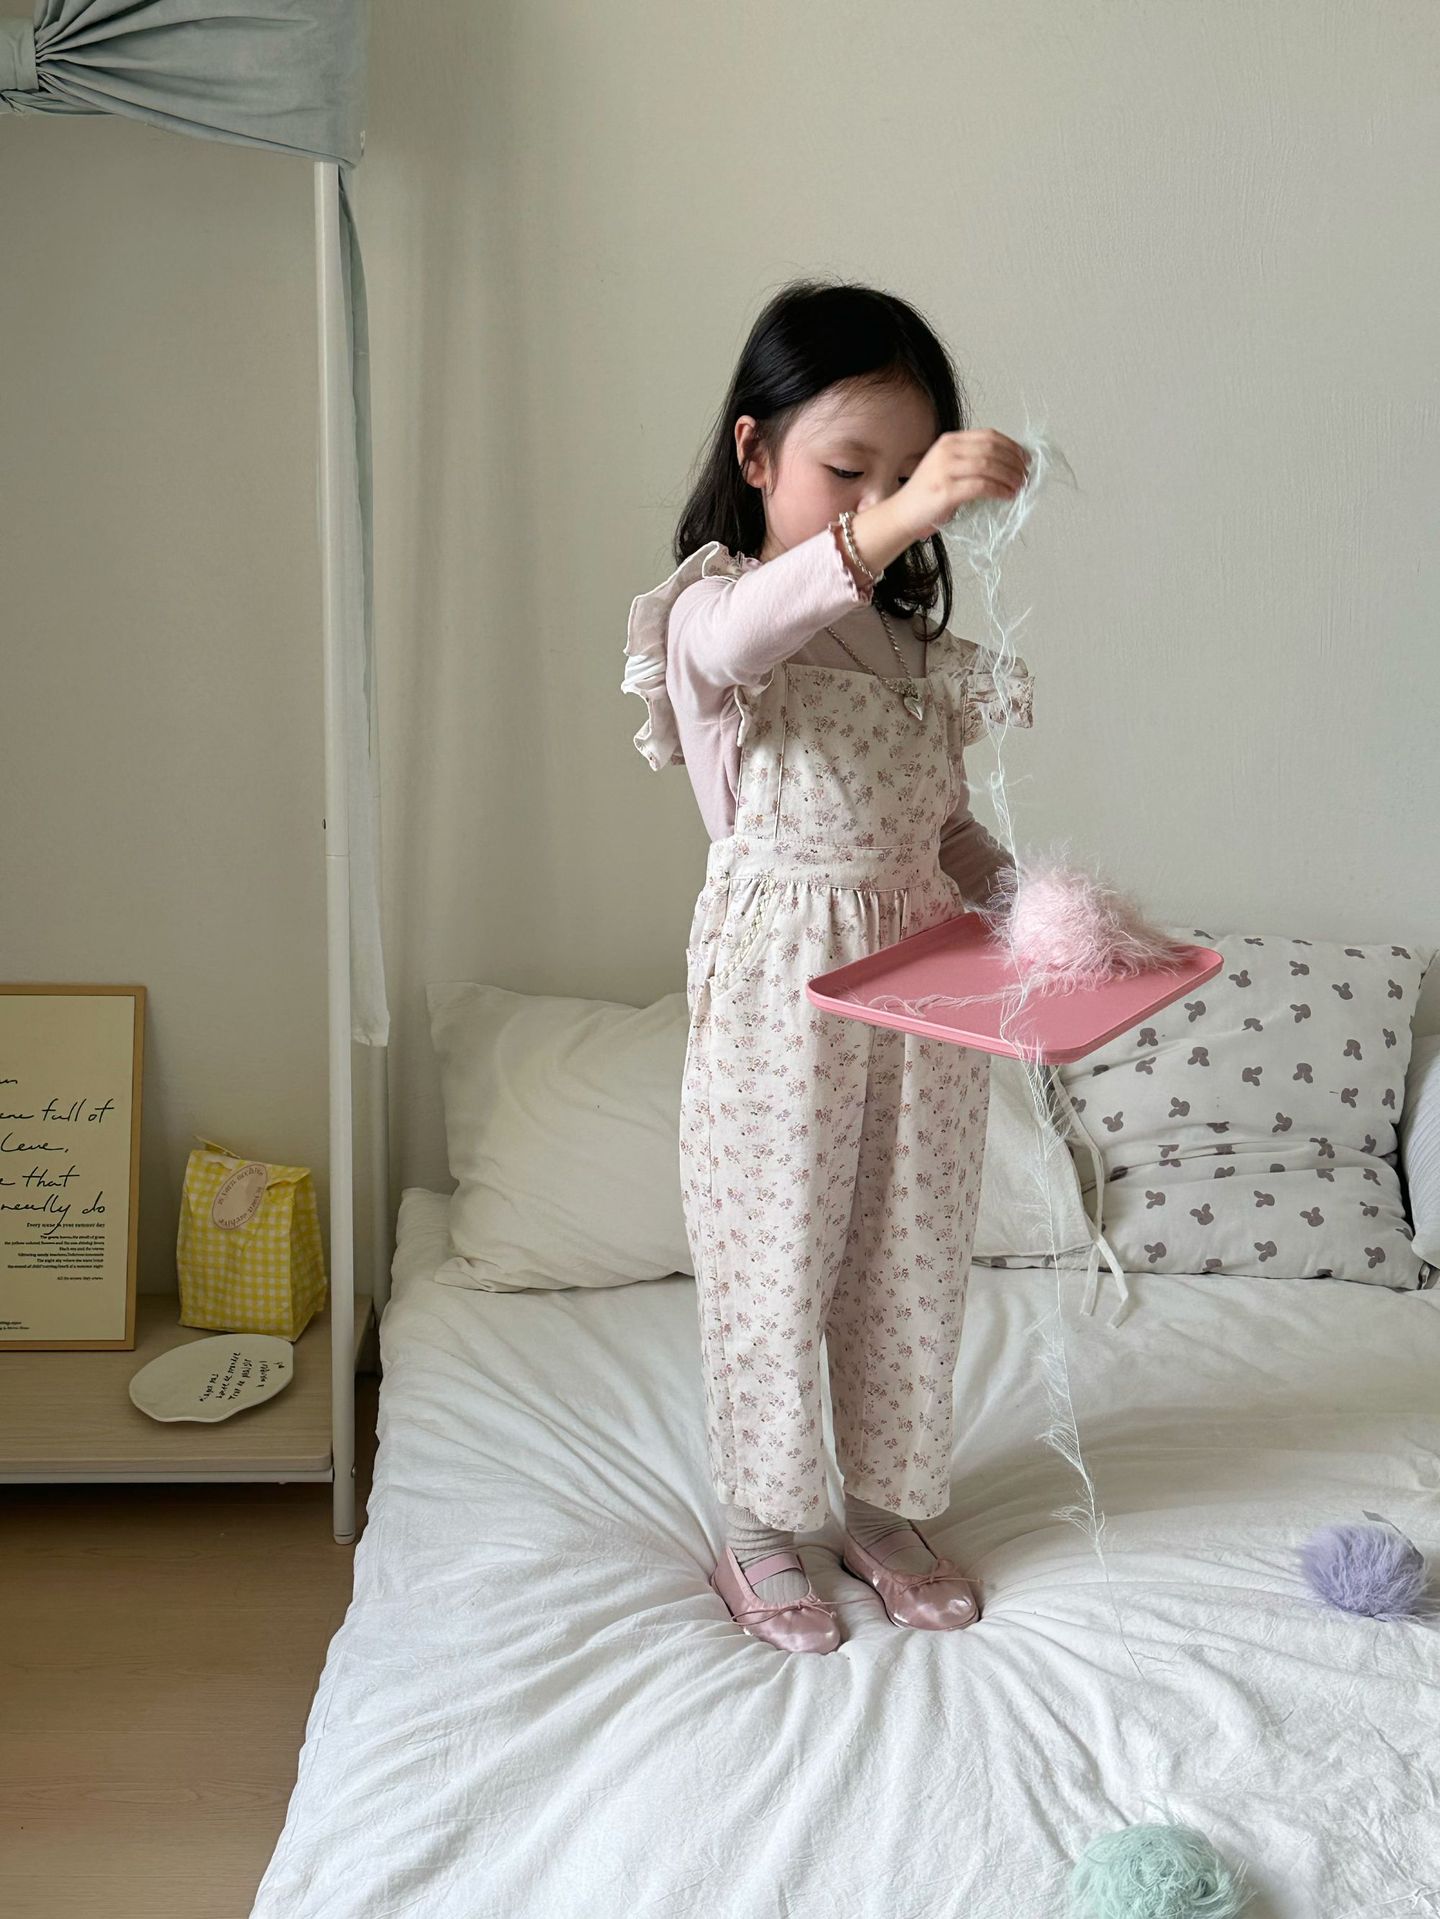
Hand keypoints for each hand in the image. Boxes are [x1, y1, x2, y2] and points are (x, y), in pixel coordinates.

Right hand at [850, 430, 1030, 572]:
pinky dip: (999, 490)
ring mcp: (945, 470)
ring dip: (1010, 477)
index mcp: (949, 441)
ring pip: (989, 466)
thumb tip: (1007, 465)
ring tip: (1020, 487)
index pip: (988, 436)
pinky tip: (1008, 496)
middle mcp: (947, 451)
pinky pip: (982, 486)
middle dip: (1014, 462)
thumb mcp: (947, 468)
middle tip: (1026, 475)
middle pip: (992, 450)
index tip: (1025, 459)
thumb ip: (970, 461)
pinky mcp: (946, 490)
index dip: (1012, 446)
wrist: (902, 514)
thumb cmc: (927, 496)